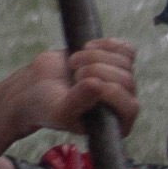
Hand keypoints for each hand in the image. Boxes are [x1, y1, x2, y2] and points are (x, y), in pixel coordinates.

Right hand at [9, 37, 140, 138]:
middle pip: (126, 79)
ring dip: (94, 57)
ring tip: (73, 63)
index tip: (82, 83)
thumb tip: (98, 85)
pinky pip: (125, 49)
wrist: (37, 86)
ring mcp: (120, 81)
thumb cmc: (48, 106)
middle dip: (96, 71)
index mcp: (114, 124)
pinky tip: (86, 48)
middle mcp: (122, 103)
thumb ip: (78, 102)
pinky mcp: (115, 61)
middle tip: (73, 74)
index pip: (130, 107)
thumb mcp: (60, 110)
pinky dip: (105, 44)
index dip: (109, 91)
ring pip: (124, 61)